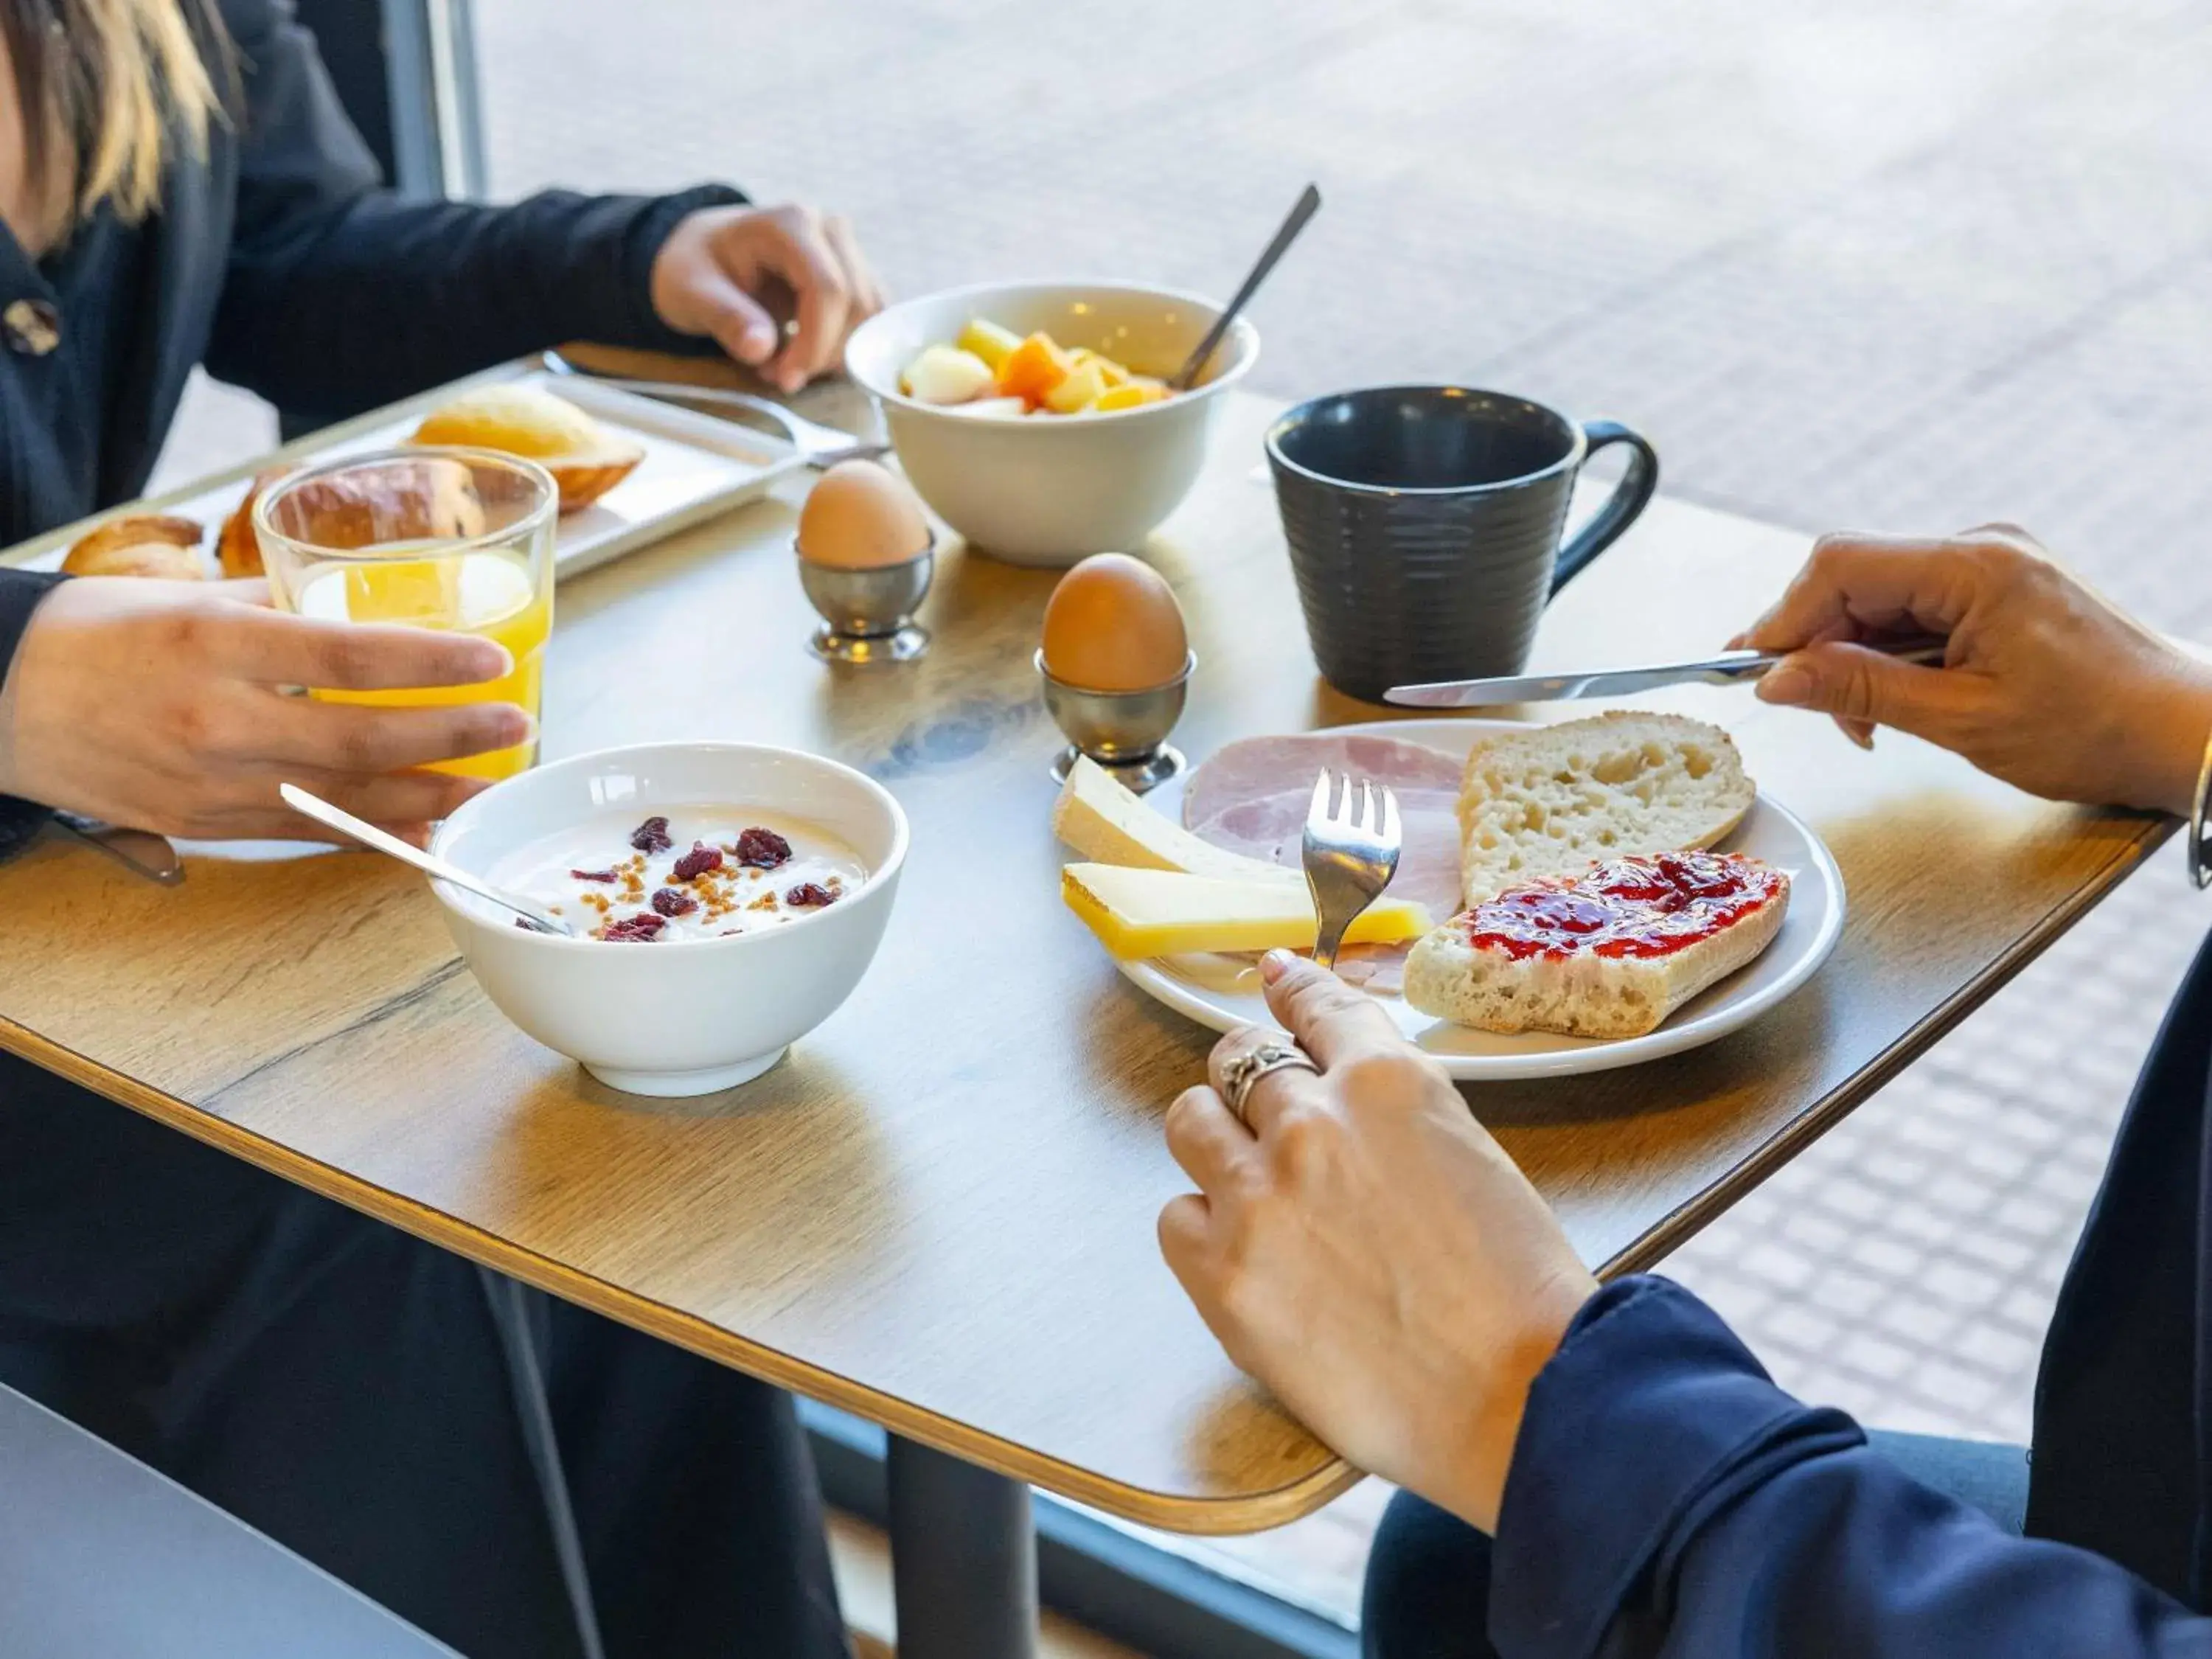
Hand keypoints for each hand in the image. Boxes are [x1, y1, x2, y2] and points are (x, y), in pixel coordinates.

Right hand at [0, 579, 528, 840]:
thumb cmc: (92, 635)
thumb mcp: (184, 598)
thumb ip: (279, 611)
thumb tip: (363, 613)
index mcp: (215, 645)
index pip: (348, 655)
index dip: (430, 663)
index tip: (493, 660)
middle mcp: (217, 720)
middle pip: (361, 738)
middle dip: (453, 737)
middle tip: (517, 726)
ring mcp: (209, 783)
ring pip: (343, 798)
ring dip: (428, 797)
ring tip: (489, 785)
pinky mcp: (201, 824)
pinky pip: (304, 833)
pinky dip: (369, 833)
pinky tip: (422, 830)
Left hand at [650, 203, 883, 394]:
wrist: (705, 252)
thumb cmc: (695, 268)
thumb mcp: (692, 293)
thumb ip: (726, 318)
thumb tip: (761, 349)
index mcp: (790, 223)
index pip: (827, 289)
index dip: (815, 343)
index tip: (786, 379)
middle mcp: (830, 228)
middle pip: (857, 305)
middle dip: (823, 354)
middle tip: (777, 376)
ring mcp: (849, 250)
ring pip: (870, 317)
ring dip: (834, 355)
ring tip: (785, 365)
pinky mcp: (858, 274)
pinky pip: (870, 321)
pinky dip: (843, 349)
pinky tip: (804, 355)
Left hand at [1158, 952, 1595, 1533]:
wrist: (1523, 1400)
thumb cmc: (1519, 1296)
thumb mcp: (1469, 1156)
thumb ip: (1395, 1112)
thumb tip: (1344, 1085)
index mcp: (1388, 1083)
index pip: (1315, 1007)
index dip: (1289, 991)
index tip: (1273, 978)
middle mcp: (1313, 1122)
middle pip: (1237, 1059)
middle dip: (1252, 1086)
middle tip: (1269, 1126)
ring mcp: (1259, 1195)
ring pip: (1189, 1122)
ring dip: (1216, 1145)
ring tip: (1252, 1192)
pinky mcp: (1223, 1273)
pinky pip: (1173, 1217)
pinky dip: (1202, 1231)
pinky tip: (1248, 1261)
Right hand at [1736, 526, 2211, 814]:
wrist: (2181, 733)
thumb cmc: (2094, 728)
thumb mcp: (1961, 720)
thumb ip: (1860, 690)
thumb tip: (1774, 679)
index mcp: (1974, 567)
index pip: (1841, 566)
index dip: (1785, 618)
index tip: (1753, 672)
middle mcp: (1980, 549)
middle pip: (1854, 578)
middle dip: (1818, 644)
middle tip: (1807, 708)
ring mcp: (1990, 566)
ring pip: (1880, 598)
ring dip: (1855, 658)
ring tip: (1867, 724)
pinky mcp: (1997, 589)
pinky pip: (1915, 609)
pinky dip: (1892, 655)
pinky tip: (1899, 700)